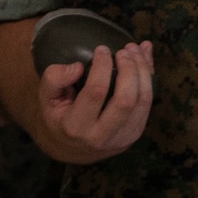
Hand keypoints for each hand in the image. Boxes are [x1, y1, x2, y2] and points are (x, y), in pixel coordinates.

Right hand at [37, 41, 153, 164]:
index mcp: (75, 127)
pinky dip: (150, 78)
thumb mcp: (47, 98)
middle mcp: (100, 136)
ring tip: (136, 51)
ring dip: (144, 70)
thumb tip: (78, 66)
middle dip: (130, 69)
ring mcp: (122, 137)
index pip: (96, 92)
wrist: (74, 147)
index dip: (103, 67)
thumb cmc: (60, 116)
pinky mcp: (136, 133)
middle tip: (125, 50)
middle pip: (125, 99)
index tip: (102, 49)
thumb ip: (54, 79)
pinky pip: (148, 102)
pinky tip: (143, 61)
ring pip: (143, 100)